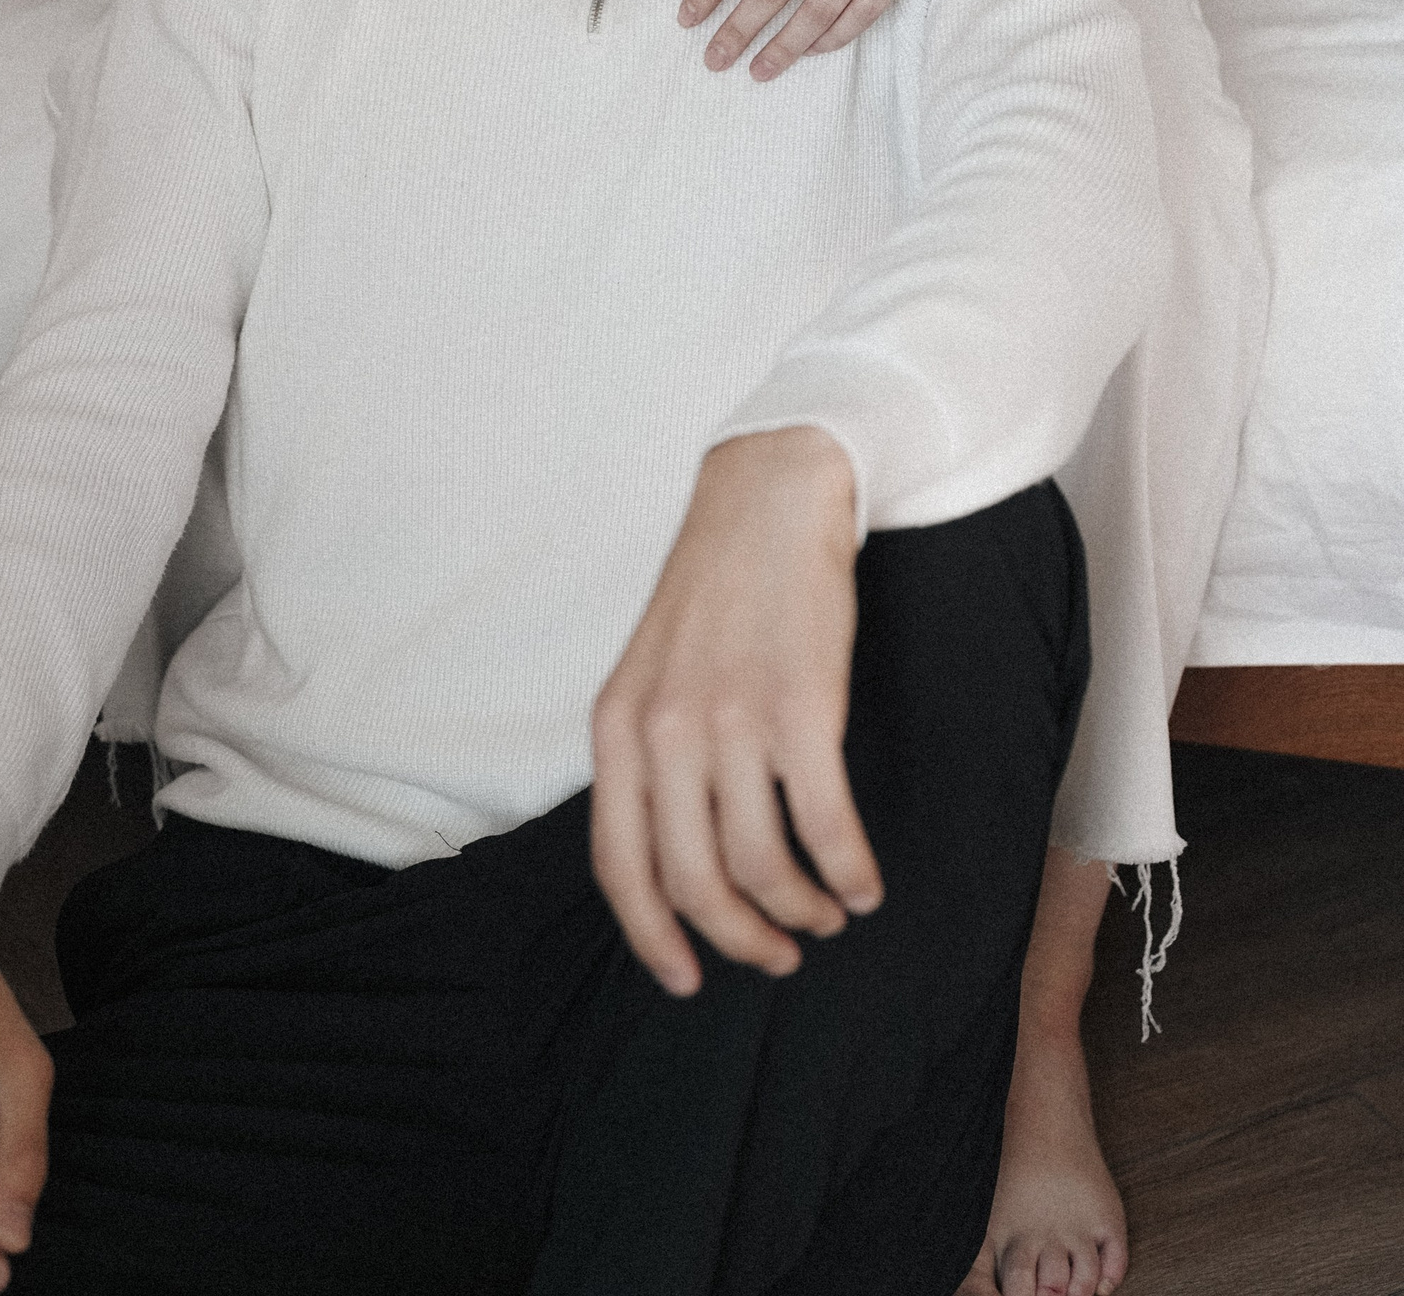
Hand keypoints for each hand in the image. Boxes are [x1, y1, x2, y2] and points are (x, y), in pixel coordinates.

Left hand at [590, 428, 879, 993]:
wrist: (770, 502)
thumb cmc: (718, 593)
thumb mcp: (650, 672)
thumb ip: (650, 758)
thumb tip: (673, 863)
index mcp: (618, 728)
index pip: (620, 866)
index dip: (654, 938)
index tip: (687, 980)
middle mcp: (664, 732)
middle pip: (697, 883)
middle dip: (742, 939)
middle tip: (780, 954)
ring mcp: (732, 721)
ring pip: (763, 867)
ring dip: (802, 910)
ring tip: (826, 912)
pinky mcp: (803, 709)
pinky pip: (827, 827)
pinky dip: (850, 871)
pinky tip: (863, 882)